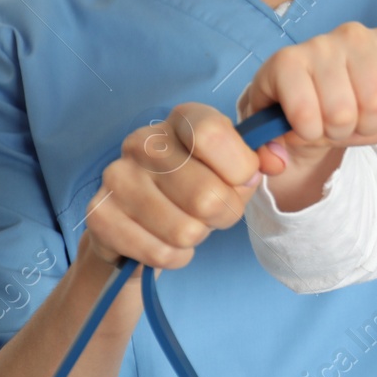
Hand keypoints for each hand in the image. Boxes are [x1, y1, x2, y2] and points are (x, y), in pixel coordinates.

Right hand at [84, 102, 263, 271]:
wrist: (140, 222)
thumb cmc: (196, 186)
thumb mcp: (233, 168)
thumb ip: (259, 160)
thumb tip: (276, 161)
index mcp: (181, 120)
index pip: (214, 135)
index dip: (240, 168)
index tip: (244, 179)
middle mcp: (143, 142)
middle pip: (206, 195)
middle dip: (224, 214)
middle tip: (215, 212)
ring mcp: (116, 178)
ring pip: (185, 230)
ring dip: (198, 237)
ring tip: (188, 224)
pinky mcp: (99, 215)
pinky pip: (160, 252)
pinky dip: (175, 256)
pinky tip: (166, 240)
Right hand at [240, 22, 376, 176]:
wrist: (297, 118)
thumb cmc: (351, 110)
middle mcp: (356, 34)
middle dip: (365, 126)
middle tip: (351, 119)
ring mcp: (320, 43)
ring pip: (341, 111)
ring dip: (334, 131)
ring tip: (326, 119)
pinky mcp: (285, 61)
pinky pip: (306, 114)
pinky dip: (307, 131)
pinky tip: (303, 121)